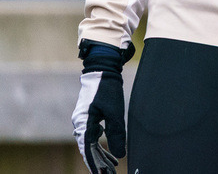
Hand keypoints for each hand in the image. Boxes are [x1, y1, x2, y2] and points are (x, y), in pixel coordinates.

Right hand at [72, 42, 131, 173]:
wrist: (102, 70)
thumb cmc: (108, 89)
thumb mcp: (115, 111)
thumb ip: (117, 133)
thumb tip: (120, 155)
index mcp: (83, 122)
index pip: (87, 148)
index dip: (94, 163)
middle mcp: (80, 123)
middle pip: (88, 148)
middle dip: (98, 163)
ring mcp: (83, 121)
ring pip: (91, 144)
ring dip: (100, 156)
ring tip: (111, 169)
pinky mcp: (89, 118)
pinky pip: (93, 137)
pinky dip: (101, 146)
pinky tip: (110, 155)